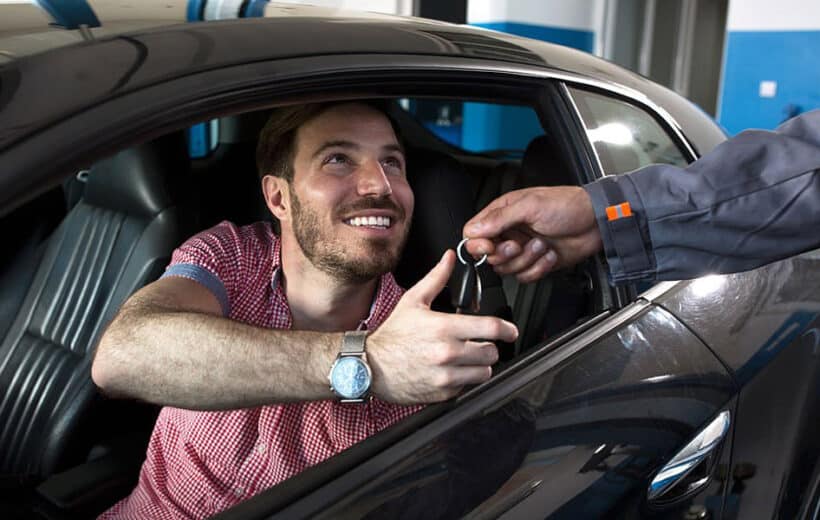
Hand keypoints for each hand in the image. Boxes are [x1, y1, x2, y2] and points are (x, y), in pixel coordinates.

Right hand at [367, 250, 517, 403]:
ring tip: (466, 359)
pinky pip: (468, 387)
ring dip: (480, 365)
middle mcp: (447, 353)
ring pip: (484, 372)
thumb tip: (449, 258)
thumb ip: (436, 278)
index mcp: (444, 327)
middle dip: (489, 347)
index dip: (507, 329)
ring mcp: (446, 375)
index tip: (510, 331)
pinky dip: (464, 380)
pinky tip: (451, 371)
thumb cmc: (392, 335)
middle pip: (492, 352)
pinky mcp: (443, 393)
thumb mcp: (413, 301)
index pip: (490, 328)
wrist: (370, 366)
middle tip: (479, 344)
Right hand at [462, 186, 601, 282]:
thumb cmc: (568, 205)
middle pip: (488, 255)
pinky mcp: (536, 263)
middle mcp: (510, 232)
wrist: (596, 222)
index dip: (477, 244)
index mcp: (503, 213)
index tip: (487, 246)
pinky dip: (538, 268)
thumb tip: (474, 229)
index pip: (474, 233)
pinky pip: (525, 277)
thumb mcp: (530, 205)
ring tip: (541, 244)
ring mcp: (523, 249)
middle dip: (505, 254)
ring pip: (507, 269)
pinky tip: (549, 254)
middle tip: (518, 244)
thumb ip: (499, 218)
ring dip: (526, 260)